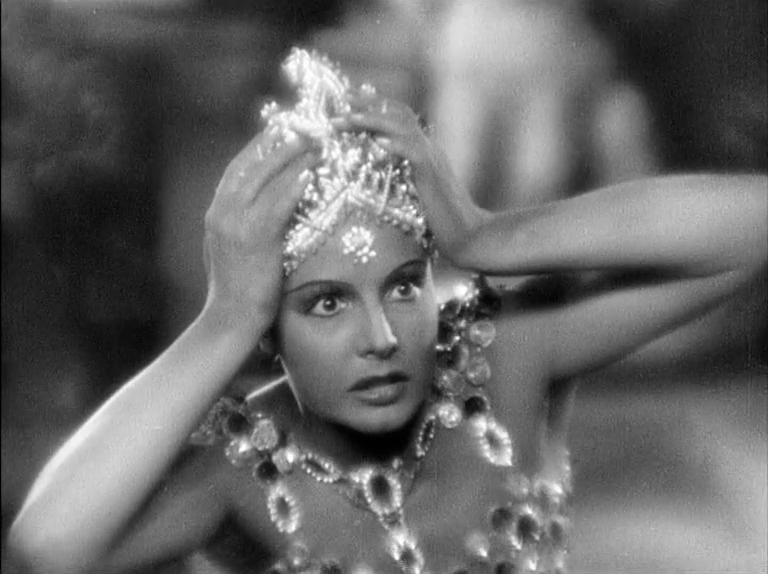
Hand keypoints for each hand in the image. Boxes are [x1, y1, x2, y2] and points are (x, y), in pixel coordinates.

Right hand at [202, 130, 316, 331]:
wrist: (229, 317)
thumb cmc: (238, 285)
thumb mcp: (234, 246)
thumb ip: (245, 220)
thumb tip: (269, 202)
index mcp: (218, 209)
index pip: (242, 165)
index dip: (265, 143)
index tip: (286, 126)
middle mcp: (223, 210)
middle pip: (253, 162)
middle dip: (280, 139)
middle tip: (306, 123)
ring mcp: (235, 223)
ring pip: (265, 178)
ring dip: (292, 156)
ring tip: (316, 141)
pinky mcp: (253, 239)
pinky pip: (276, 206)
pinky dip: (292, 187)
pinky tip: (309, 174)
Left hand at [335, 95, 483, 266]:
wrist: (470, 234)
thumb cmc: (442, 219)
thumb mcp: (417, 191)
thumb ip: (402, 175)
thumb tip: (378, 170)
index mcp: (424, 150)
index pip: (398, 118)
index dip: (373, 106)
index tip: (347, 103)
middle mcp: (429, 148)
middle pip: (399, 114)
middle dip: (368, 105)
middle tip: (342, 101)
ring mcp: (433, 160)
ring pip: (404, 128)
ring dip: (375, 120)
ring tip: (351, 117)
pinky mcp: (434, 176)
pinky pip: (416, 154)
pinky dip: (397, 145)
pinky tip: (378, 141)